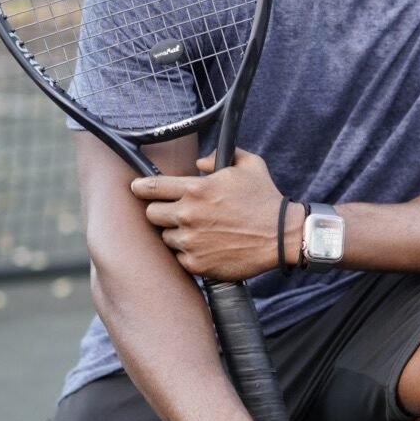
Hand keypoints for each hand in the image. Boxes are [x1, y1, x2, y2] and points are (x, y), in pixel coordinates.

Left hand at [130, 149, 284, 279]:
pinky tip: (206, 247)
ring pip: (166, 237)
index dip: (140, 188)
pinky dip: (189, 254)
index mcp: (195, 189)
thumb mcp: (248, 165)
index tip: (137, 189)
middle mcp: (188, 215)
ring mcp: (191, 242)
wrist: (282, 237)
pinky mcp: (197, 264)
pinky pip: (180, 258)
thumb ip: (219, 156)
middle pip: (151, 214)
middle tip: (176, 212)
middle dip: (160, 211)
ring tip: (199, 232)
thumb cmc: (265, 200)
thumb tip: (200, 163)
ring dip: (177, 234)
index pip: (150, 187)